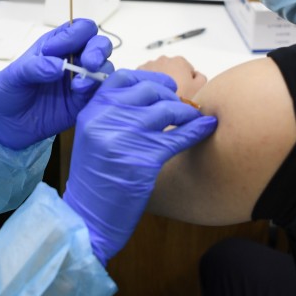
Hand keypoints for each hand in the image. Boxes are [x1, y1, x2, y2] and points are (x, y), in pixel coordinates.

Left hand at [0, 19, 113, 149]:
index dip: (74, 35)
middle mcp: (73, 59)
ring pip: (105, 67)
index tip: (54, 51)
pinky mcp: (84, 102)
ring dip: (98, 72)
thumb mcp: (14, 77)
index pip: (78, 29)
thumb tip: (59, 66)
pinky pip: (101, 92)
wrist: (6, 125)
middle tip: (89, 62)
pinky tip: (82, 95)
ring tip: (79, 86)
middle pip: (99, 44)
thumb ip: (35, 68)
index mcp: (56, 45)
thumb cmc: (8, 92)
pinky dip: (98, 91)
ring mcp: (80, 81)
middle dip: (98, 50)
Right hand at [62, 70, 217, 264]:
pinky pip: (178, 137)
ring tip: (194, 118)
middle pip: (148, 91)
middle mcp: (106, 119)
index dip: (149, 78)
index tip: (166, 85)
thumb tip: (150, 98)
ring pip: (167, 110)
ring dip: (187, 112)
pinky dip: (196, 130)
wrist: (88, 217)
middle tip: (181, 107)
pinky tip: (206, 127)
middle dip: (171, 95)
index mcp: (91, 112)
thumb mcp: (93, 138)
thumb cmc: (94, 180)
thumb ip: (112, 115)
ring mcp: (124, 138)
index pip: (123, 78)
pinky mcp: (144, 160)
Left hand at [138, 55, 206, 101]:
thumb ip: (201, 77)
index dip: (188, 82)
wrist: (157, 110)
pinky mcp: (136, 75)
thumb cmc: (181, 100)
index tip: (185, 92)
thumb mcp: (201, 88)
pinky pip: (144, 78)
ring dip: (159, 82)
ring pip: (157, 73)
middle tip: (173, 96)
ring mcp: (148, 65)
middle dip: (172, 79)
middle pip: (171, 69)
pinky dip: (147, 84)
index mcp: (179, 61)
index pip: (187, 69)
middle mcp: (162, 59)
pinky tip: (151, 96)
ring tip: (161, 97)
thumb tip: (195, 74)